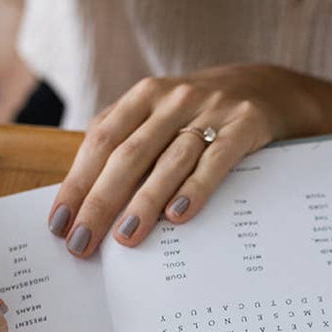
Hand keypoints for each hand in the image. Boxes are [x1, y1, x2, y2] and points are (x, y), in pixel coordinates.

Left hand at [47, 64, 319, 255]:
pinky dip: (195, 188)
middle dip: (100, 202)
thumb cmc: (202, 115)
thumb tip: (86, 204)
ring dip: (144, 202)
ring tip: (125, 239)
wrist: (271, 88)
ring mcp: (211, 111)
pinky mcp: (244, 126)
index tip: (59, 224)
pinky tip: (179, 215)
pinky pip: (216, 161)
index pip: (101, 140)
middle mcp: (174, 99)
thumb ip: (129, 144)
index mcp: (144, 95)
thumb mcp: (162, 115)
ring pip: (169, 160)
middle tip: (83, 242)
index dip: (76, 182)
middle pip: (128, 154)